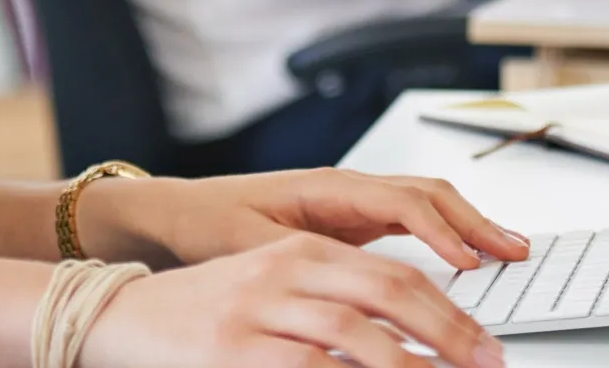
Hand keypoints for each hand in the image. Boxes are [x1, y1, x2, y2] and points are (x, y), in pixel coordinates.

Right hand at [81, 233, 506, 367]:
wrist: (122, 316)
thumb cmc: (203, 312)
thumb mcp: (266, 290)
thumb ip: (328, 303)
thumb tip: (406, 340)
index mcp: (294, 251)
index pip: (388, 271)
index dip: (445, 306)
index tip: (485, 343)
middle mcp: (280, 272)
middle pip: (384, 292)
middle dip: (447, 332)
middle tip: (487, 364)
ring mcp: (256, 313)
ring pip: (354, 335)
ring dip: (411, 365)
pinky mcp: (234, 352)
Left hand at [88, 168, 527, 272]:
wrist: (176, 213)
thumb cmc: (206, 225)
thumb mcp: (250, 249)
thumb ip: (299, 266)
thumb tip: (348, 293)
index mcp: (324, 188)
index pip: (398, 201)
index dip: (440, 231)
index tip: (473, 262)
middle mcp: (342, 189)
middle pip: (423, 193)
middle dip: (473, 220)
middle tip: (518, 252)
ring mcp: (347, 203)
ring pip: (421, 203)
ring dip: (467, 224)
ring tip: (510, 252)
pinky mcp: (346, 223)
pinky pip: (408, 221)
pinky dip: (444, 235)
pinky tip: (465, 261)